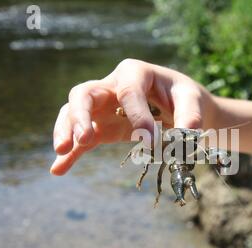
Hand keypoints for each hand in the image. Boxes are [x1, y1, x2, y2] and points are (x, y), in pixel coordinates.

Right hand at [50, 59, 214, 175]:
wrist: (179, 107)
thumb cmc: (184, 98)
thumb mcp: (192, 100)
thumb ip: (190, 115)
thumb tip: (186, 135)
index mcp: (135, 73)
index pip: (129, 92)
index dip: (138, 116)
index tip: (150, 141)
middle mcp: (112, 86)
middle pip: (85, 94)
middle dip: (80, 115)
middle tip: (83, 138)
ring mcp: (104, 107)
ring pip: (74, 113)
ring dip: (67, 131)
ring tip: (62, 152)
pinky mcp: (102, 127)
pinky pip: (82, 139)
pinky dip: (71, 154)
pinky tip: (58, 169)